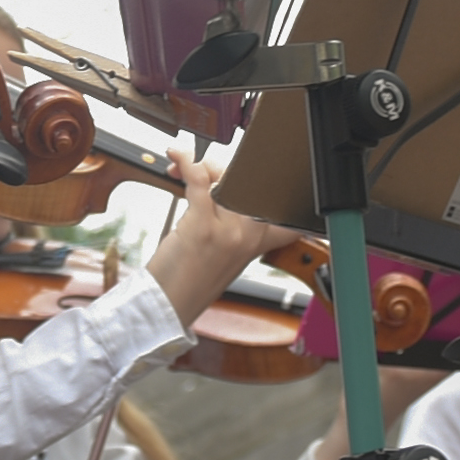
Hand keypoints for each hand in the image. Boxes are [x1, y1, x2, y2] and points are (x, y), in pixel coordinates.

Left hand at [142, 146, 314, 321]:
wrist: (170, 305)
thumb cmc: (192, 280)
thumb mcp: (229, 255)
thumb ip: (238, 224)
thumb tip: (224, 181)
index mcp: (262, 243)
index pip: (289, 210)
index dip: (280, 187)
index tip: (266, 172)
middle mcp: (251, 236)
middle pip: (248, 182)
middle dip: (222, 170)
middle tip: (202, 175)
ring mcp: (229, 231)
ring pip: (223, 178)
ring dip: (201, 168)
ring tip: (184, 172)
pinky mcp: (203, 226)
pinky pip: (198, 179)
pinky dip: (186, 161)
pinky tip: (176, 155)